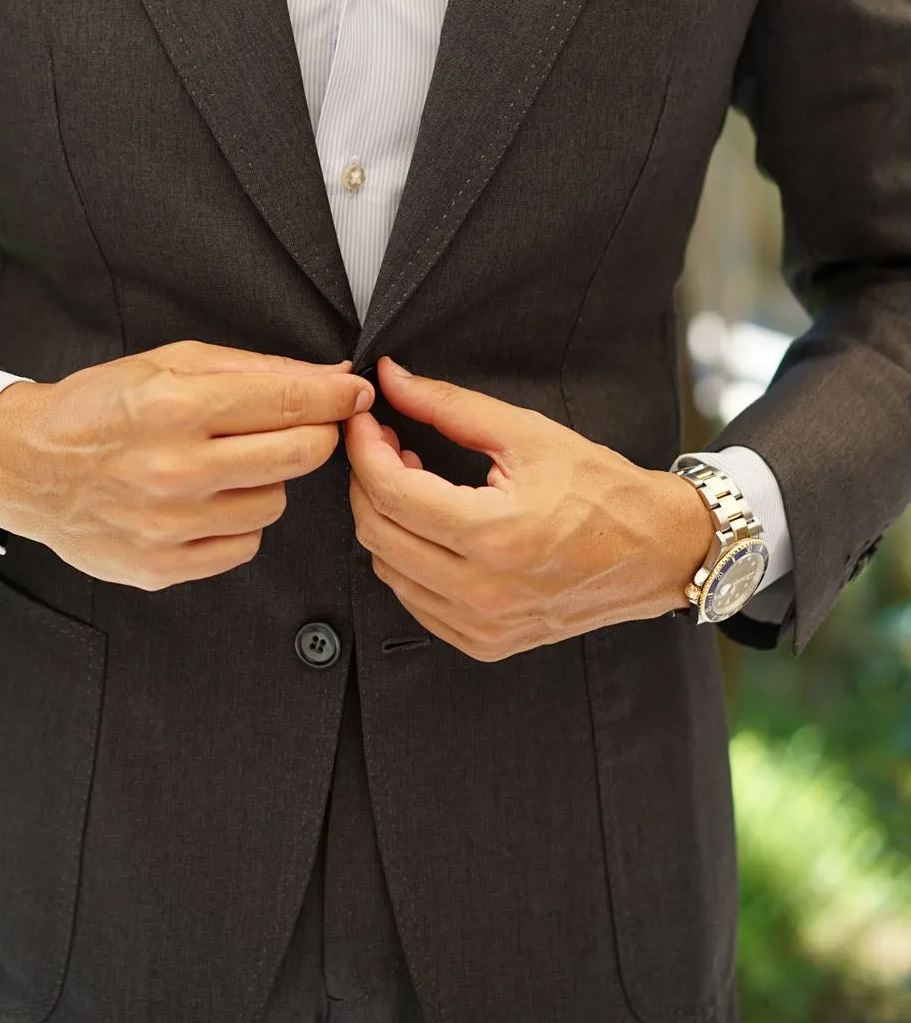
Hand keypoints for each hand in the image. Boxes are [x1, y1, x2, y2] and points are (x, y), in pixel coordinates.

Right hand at [0, 340, 373, 588]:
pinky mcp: (161, 567)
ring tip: (226, 465)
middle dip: (316, 436)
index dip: (336, 396)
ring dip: (266, 482)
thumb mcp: (169, 362)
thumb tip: (333, 375)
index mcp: (175, 404)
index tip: (356, 393)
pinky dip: (236, 524)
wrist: (24, 466)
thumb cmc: (100, 407)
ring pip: (275, 505)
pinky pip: (243, 547)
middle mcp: (174, 467)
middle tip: (302, 426)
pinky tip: (204, 503)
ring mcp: (167, 524)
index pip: (288, 400)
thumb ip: (255, 369)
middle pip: (299, 456)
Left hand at [345, 356, 716, 661]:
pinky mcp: (485, 643)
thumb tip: (391, 379)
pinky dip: (407, 560)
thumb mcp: (527, 434)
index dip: (364, 449)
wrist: (656, 552)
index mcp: (496, 535)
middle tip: (385, 445)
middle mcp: (485, 592)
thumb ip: (449, 406)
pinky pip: (414, 601)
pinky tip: (431, 527)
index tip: (366, 420)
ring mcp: (484, 626)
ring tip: (413, 482)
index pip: (390, 492)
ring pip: (388, 570)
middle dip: (367, 481)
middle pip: (377, 533)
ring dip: (385, 521)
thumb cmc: (601, 490)